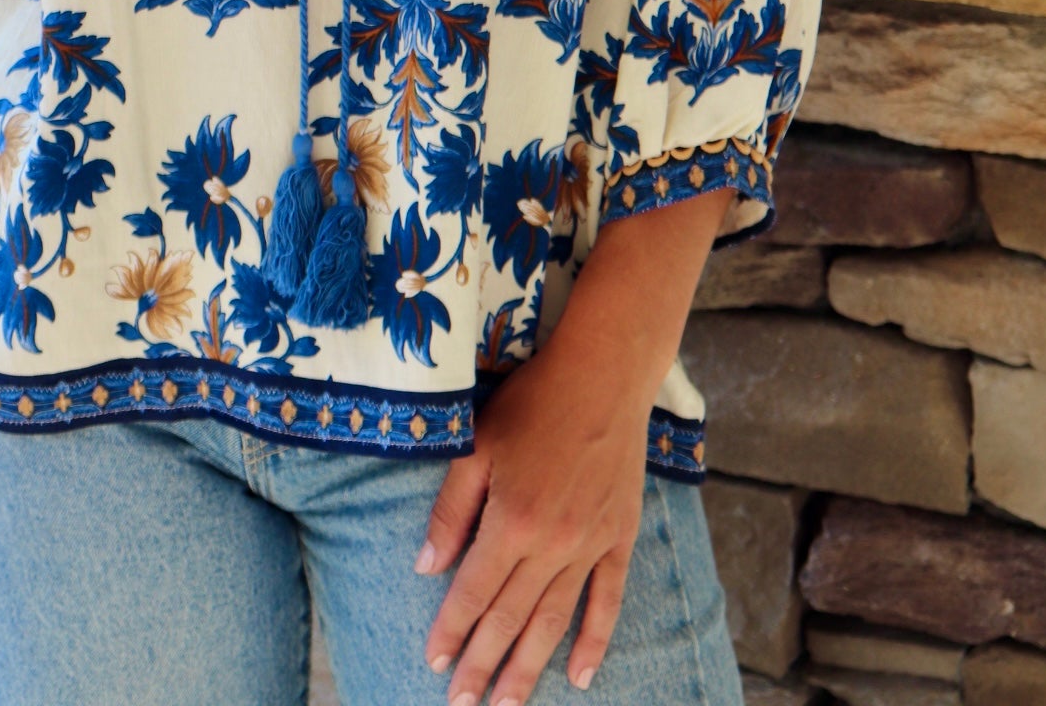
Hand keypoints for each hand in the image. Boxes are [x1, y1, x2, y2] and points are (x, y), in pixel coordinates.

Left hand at [418, 186, 733, 701]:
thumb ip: (451, 509)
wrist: (603, 374)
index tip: (433, 665)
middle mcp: (552, 545)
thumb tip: (426, 566)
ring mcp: (590, 545)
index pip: (473, 593)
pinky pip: (607, 601)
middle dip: (484, 667)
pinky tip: (580, 675)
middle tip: (463, 705)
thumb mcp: (476, 444)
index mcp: (511, 522)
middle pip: (511, 620)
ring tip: (509, 705)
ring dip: (530, 669)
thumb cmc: (531, 401)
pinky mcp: (619, 537)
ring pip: (554, 622)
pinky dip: (595, 641)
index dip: (451, 632)